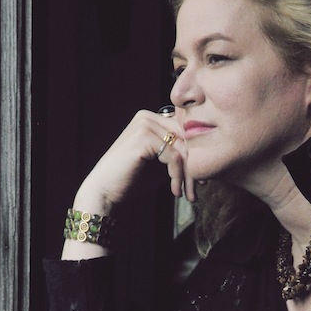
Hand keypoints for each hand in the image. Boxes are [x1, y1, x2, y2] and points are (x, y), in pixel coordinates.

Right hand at [72, 109, 195, 216]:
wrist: (105, 192)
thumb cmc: (132, 179)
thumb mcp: (161, 163)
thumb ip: (178, 154)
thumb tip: (206, 155)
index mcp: (151, 119)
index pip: (185, 131)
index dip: (196, 154)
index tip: (202, 178)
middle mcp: (147, 117)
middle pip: (186, 138)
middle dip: (195, 165)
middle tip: (200, 187)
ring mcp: (144, 125)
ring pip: (182, 148)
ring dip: (188, 174)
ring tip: (188, 193)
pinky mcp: (143, 138)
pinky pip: (174, 157)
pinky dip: (178, 176)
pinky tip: (175, 191)